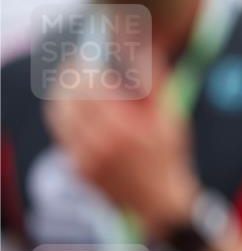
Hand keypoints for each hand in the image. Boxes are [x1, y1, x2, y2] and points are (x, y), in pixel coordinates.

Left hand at [43, 54, 197, 238]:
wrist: (160, 201)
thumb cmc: (170, 156)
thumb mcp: (171, 118)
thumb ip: (157, 83)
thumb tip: (147, 49)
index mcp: (123, 129)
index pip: (88, 88)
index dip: (84, 67)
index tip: (88, 55)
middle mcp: (99, 145)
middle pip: (67, 100)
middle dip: (69, 78)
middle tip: (76, 66)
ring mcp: (85, 160)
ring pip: (60, 118)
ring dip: (63, 97)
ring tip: (73, 85)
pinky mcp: (79, 170)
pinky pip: (65, 136)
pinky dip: (69, 119)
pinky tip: (80, 111)